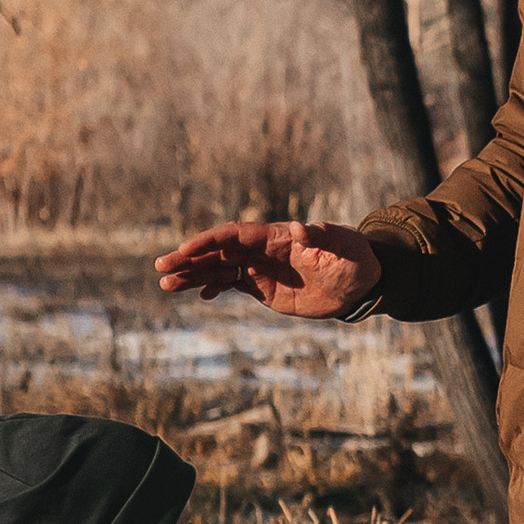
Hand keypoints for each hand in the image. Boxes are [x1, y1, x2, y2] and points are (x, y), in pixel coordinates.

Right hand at [155, 218, 379, 316]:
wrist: (361, 283)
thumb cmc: (354, 260)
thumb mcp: (341, 248)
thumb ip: (320, 237)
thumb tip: (300, 228)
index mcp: (275, 236)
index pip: (234, 235)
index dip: (208, 242)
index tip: (185, 251)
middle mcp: (262, 250)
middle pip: (218, 251)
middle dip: (189, 259)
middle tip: (161, 268)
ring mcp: (260, 268)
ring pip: (219, 268)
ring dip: (193, 276)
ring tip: (166, 285)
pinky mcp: (264, 287)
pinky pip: (231, 283)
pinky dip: (214, 287)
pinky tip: (199, 295)